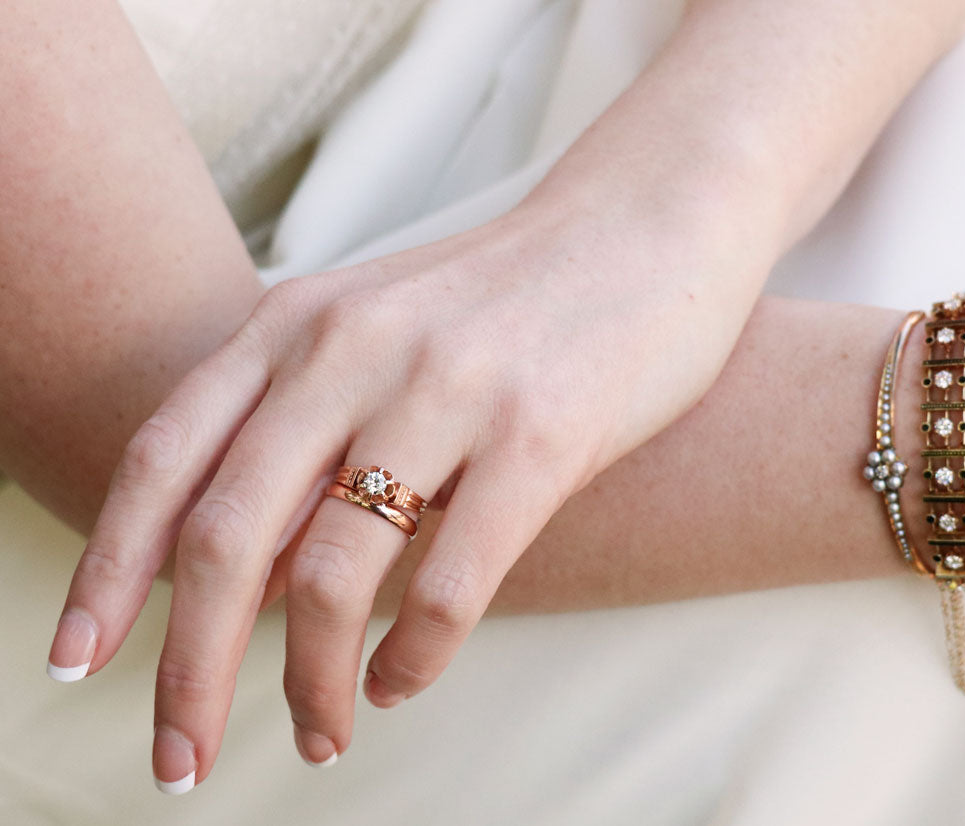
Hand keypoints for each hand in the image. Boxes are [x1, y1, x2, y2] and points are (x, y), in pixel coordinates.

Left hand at [47, 192, 760, 788]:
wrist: (644, 230)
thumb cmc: (505, 298)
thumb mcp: (376, 331)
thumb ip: (303, 429)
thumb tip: (248, 573)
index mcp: (298, 321)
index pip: (164, 459)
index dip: (106, 572)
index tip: (79, 661)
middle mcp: (354, 349)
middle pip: (226, 536)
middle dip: (188, 667)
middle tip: (179, 755)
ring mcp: (448, 389)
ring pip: (334, 575)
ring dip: (311, 683)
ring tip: (318, 733)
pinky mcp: (541, 437)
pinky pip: (450, 584)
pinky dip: (412, 659)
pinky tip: (401, 684)